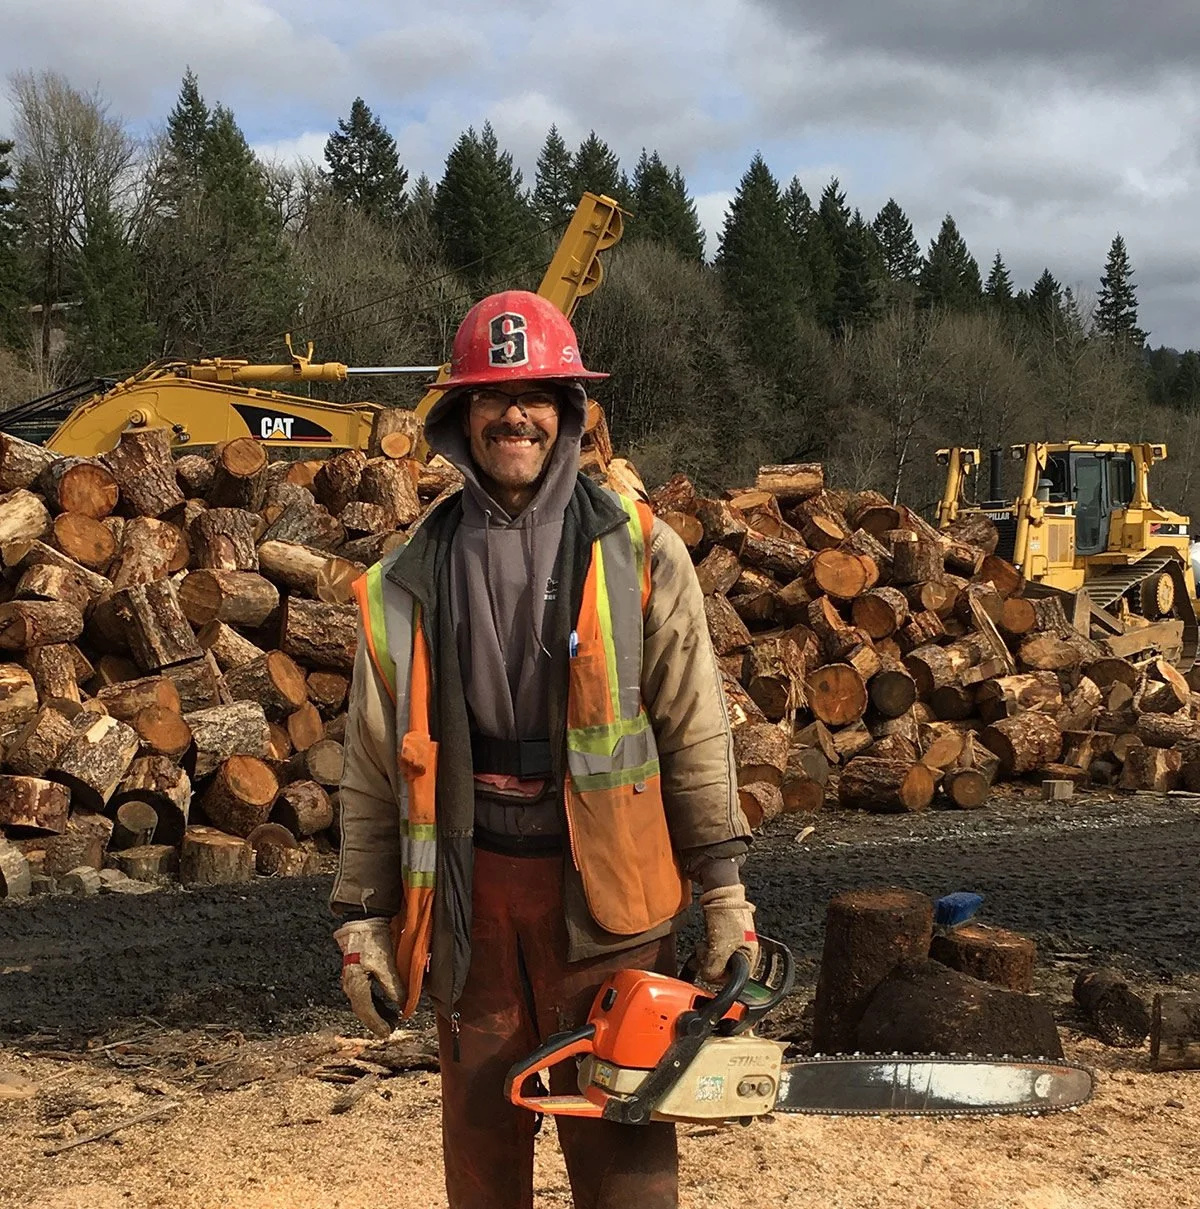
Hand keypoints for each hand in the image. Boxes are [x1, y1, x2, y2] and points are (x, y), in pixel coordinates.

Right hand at [333, 918, 404, 1036]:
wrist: (362, 921)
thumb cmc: (373, 941)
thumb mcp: (386, 965)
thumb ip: (394, 986)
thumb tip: (403, 1003)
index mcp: (356, 984)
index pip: (365, 1011)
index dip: (377, 1023)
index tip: (387, 1033)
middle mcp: (350, 985)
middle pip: (363, 1009)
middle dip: (376, 1021)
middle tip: (390, 1029)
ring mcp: (352, 979)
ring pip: (364, 1002)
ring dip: (377, 1012)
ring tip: (391, 1018)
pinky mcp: (356, 972)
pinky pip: (365, 993)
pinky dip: (375, 1002)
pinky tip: (386, 1003)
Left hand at [696, 884, 758, 982]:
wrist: (721, 891)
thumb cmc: (727, 915)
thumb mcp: (720, 946)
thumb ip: (715, 967)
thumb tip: (707, 977)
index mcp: (750, 956)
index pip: (735, 979)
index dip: (720, 976)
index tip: (709, 969)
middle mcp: (744, 951)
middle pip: (726, 970)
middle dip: (712, 964)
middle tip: (704, 954)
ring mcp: (734, 943)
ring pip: (719, 960)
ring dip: (707, 956)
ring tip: (702, 947)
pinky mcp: (725, 936)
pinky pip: (715, 950)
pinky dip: (707, 948)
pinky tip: (703, 942)